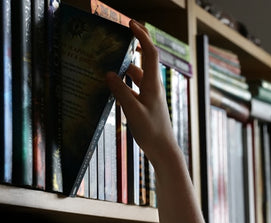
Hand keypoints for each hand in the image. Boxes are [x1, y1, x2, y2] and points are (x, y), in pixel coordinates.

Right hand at [106, 19, 177, 165]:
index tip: (130, 24)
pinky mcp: (146, 104)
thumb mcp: (133, 111)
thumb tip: (109, 73)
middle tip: (115, 41)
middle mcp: (153, 86)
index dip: (141, 36)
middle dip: (132, 48)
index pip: (149, 53)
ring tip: (107, 64)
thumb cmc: (152, 132)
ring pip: (137, 75)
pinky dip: (124, 84)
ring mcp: (150, 95)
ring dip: (125, 68)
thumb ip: (121, 92)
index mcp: (153, 84)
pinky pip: (134, 88)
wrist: (164, 150)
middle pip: (143, 61)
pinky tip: (113, 87)